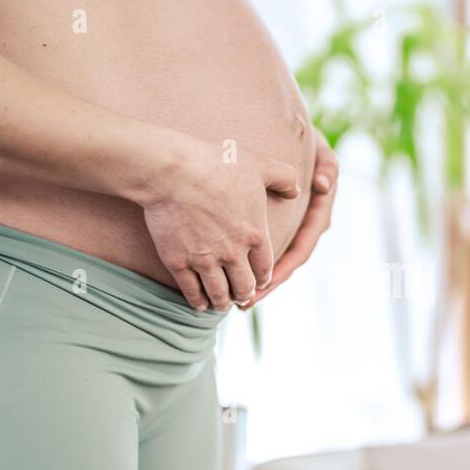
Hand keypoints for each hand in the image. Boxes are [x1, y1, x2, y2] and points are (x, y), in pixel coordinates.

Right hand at [141, 134, 300, 311]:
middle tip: (242, 295)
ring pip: (218, 293)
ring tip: (221, 305)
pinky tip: (200, 304)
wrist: (173, 171)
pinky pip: (191, 290)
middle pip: (244, 286)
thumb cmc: (217, 163)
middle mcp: (233, 253)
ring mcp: (205, 260)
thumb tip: (296, 190)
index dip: (263, 277)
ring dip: (222, 302)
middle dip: (245, 293)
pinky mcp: (178, 262)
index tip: (260, 281)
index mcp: (255, 234)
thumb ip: (284, 178)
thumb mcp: (260, 165)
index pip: (264, 267)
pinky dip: (197, 301)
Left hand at [239, 128, 338, 307]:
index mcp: (318, 216)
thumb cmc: (307, 143)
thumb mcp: (321, 151)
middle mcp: (306, 228)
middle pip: (286, 265)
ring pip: (274, 263)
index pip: (301, 249)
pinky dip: (249, 267)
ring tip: (235, 302)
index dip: (282, 269)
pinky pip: (264, 251)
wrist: (294, 135)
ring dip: (256, 283)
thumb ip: (327, 167)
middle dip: (266, 286)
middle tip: (244, 302)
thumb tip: (323, 186)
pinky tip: (231, 279)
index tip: (265, 284)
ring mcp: (293, 228)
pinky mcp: (278, 226)